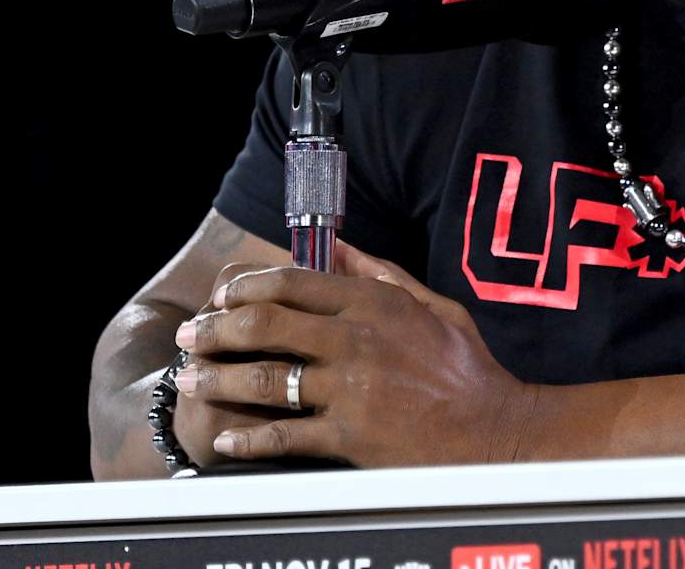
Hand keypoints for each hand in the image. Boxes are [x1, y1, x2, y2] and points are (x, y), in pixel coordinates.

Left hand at [171, 240, 537, 466]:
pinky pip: (285, 436)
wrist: (493, 430)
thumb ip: (380, 273)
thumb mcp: (429, 304)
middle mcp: (356, 341)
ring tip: (191, 381)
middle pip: (265, 325)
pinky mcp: (349, 437)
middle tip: (192, 337)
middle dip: (216, 329)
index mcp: (374, 303)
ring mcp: (351, 390)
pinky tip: (227, 441)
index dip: (246, 287)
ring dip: (219, 379)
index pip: (292, 282)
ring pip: (266, 379)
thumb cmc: (465, 366)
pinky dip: (248, 440)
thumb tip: (339, 244)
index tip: (223, 297)